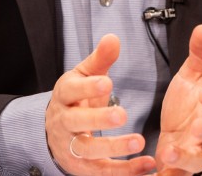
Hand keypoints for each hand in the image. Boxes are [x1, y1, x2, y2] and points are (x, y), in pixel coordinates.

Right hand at [46, 34, 155, 174]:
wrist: (54, 131)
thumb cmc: (75, 98)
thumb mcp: (84, 75)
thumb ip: (100, 59)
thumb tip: (113, 38)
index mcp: (64, 95)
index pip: (71, 90)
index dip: (87, 88)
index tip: (107, 82)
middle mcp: (64, 122)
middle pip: (77, 122)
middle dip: (98, 120)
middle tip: (121, 115)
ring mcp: (71, 147)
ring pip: (89, 151)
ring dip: (114, 149)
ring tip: (139, 142)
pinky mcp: (83, 167)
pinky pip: (103, 172)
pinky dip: (125, 171)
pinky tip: (146, 165)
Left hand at [155, 25, 201, 175]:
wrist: (175, 131)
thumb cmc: (187, 103)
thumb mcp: (191, 77)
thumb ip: (200, 55)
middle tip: (197, 126)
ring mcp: (196, 154)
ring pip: (199, 163)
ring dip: (186, 159)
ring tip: (169, 152)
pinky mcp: (180, 170)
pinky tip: (156, 173)